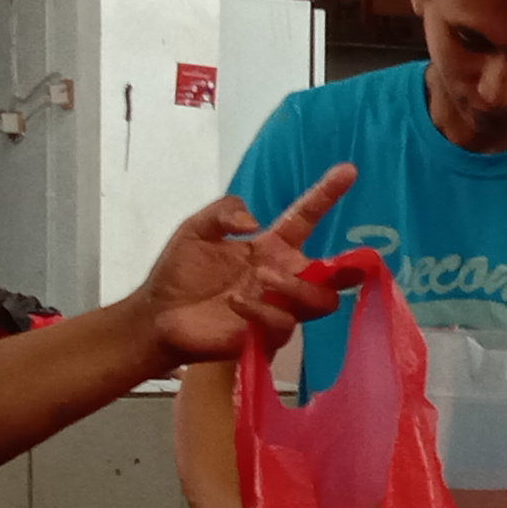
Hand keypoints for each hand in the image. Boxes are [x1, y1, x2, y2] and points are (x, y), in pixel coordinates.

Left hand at [146, 165, 358, 364]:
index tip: (348, 171)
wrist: (158, 314)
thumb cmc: (181, 271)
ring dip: (296, 288)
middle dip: (343, 269)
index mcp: (273, 247)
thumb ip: (224, 211)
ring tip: (261, 278)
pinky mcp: (265, 336)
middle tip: (323, 264)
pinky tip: (234, 301)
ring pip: (321, 302)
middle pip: (335, 277)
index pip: (308, 218)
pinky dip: (261, 310)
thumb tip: (254, 222)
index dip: (327, 194)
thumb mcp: (196, 228)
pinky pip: (283, 324)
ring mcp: (277, 308)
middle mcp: (283, 277)